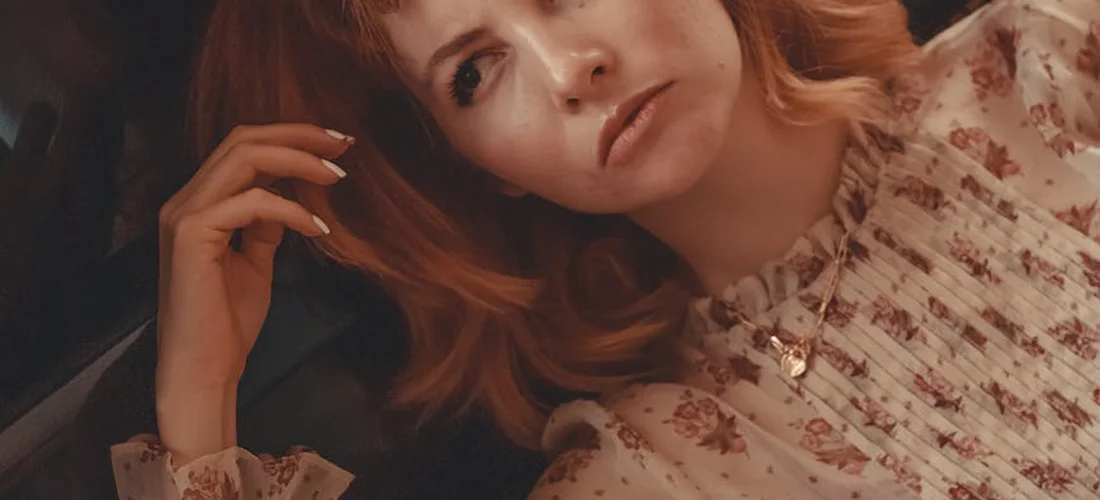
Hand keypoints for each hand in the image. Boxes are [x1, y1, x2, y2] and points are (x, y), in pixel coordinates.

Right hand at [154, 123, 352, 460]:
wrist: (204, 369)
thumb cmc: (227, 322)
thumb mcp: (255, 261)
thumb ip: (266, 225)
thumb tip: (290, 198)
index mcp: (199, 204)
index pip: (243, 148)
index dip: (291, 138)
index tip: (336, 145)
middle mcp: (185, 200)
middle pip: (243, 140)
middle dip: (298, 135)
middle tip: (344, 144)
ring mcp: (184, 214)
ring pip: (245, 158)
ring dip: (299, 160)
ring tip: (338, 175)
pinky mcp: (192, 235)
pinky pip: (252, 202)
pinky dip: (291, 209)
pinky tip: (318, 227)